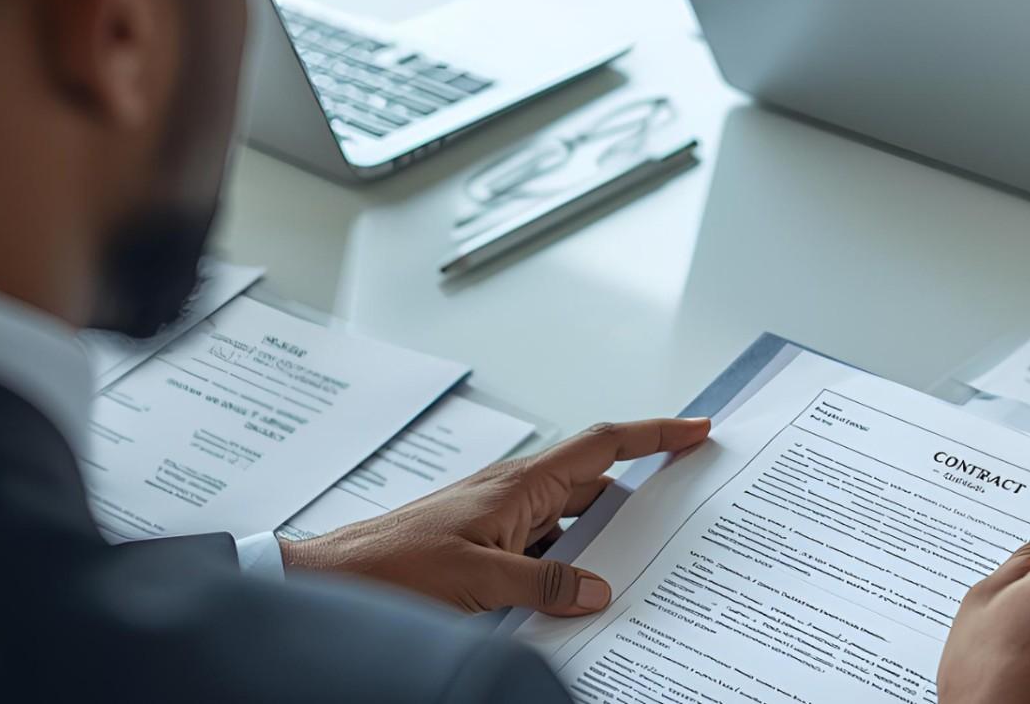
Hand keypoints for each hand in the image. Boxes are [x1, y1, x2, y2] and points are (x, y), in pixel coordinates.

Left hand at [280, 417, 710, 615]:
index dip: (654, 433)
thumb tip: (597, 590)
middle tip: (687, 507)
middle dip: (643, 494)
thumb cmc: (391, 564)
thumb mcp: (476, 579)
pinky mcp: (487, 550)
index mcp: (520, 484)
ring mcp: (502, 522)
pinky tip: (579, 600)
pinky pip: (546, 554)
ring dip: (604, 542)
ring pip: (573, 525)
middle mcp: (516, 495)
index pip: (602, 446)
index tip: (697, 429)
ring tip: (640, 566)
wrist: (333, 578)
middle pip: (596, 486)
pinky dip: (570, 570)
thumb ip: (543, 585)